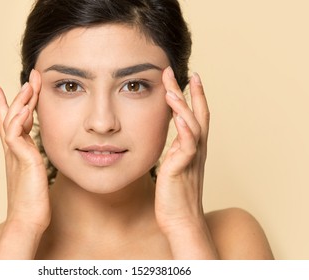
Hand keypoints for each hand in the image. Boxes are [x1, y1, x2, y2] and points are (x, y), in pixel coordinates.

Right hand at [0, 70, 49, 233]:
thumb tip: (40, 155)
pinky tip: (24, 109)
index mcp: (17, 152)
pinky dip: (18, 121)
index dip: (7, 105)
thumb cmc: (34, 201)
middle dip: (17, 95)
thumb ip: (35, 161)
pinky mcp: (22, 161)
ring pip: (12, 122)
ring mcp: (15, 155)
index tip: (2, 88)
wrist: (28, 220)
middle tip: (29, 77)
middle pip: (10, 116)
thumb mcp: (36, 174)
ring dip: (21, 102)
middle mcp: (13, 150)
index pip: (10, 123)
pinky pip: (15, 137)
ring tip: (29, 84)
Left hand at [155, 67, 216, 258]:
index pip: (196, 116)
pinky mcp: (182, 169)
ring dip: (183, 106)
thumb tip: (169, 142)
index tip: (187, 77)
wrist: (181, 221)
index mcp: (193, 148)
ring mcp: (191, 159)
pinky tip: (178, 118)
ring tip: (172, 89)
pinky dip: (185, 131)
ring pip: (192, 126)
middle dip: (190, 92)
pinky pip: (187, 147)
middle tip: (179, 71)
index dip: (194, 96)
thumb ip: (175, 152)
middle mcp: (196, 150)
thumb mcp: (175, 167)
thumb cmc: (175, 196)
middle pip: (197, 114)